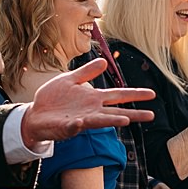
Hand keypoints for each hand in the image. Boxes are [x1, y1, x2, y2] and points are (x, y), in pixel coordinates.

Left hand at [19, 60, 155, 146]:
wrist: (35, 114)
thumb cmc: (53, 98)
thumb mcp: (70, 79)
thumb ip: (87, 72)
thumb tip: (105, 61)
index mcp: (94, 98)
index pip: (118, 95)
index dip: (135, 94)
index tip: (152, 94)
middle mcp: (92, 110)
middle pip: (117, 112)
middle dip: (134, 114)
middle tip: (151, 115)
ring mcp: (81, 120)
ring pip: (101, 121)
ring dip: (112, 121)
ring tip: (125, 120)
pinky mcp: (67, 127)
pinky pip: (73, 126)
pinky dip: (77, 125)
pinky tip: (81, 122)